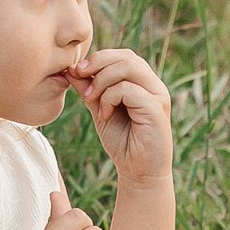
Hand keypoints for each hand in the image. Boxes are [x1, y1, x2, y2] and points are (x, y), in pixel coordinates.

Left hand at [72, 46, 174, 184]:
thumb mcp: (100, 110)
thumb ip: (89, 89)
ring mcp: (158, 96)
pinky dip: (109, 98)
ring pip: (128, 67)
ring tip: (90, 98)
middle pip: (126, 56)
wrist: (139, 173)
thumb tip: (71, 68)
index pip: (123, 55)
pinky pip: (128, 90)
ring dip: (102, 80)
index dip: (98, 58)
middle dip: (97, 63)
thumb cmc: (122, 142)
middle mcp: (154, 86)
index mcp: (143, 83)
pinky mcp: (156, 110)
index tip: (76, 71)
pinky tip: (104, 115)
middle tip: (78, 76)